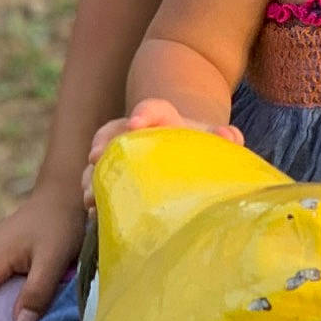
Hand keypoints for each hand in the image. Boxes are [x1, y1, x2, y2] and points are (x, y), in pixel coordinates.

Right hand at [82, 98, 242, 207]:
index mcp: (163, 120)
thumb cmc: (200, 147)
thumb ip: (225, 136)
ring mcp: (121, 155)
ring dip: (92, 175)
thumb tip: (229, 137)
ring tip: (90, 194)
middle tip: (96, 157)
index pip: (153, 108)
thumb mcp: (214, 138)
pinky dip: (94, 196)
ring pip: (99, 160)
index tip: (136, 124)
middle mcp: (135, 134)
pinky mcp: (114, 178)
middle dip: (104, 143)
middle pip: (113, 132)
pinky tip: (94, 212)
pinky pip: (97, 184)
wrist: (186, 155)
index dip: (144, 113)